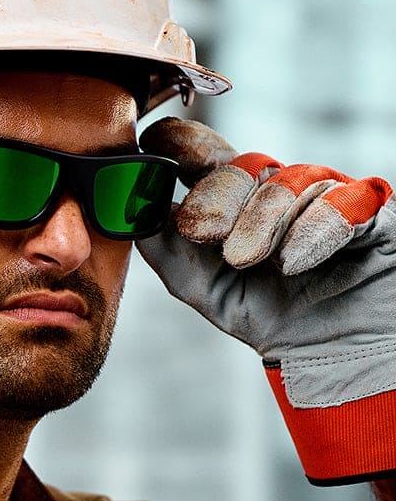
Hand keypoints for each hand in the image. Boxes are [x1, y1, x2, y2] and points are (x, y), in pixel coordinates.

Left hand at [136, 116, 395, 484]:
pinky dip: (309, 231)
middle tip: (201, 234)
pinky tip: (291, 262)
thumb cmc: (265, 314)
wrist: (329, 359)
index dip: (177, 141)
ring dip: (258, 223)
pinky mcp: (370, 211)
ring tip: (244, 261)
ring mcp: (324, 193)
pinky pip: (338, 202)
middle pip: (239, 165)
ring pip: (285, 182)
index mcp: (234, 198)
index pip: (202, 150)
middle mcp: (277, 187)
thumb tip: (130, 202)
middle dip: (214, 199)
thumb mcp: (199, 283)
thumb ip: (164, 245)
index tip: (152, 147)